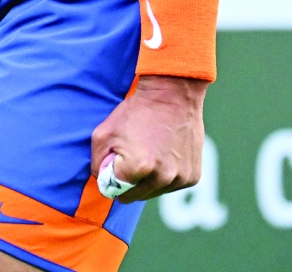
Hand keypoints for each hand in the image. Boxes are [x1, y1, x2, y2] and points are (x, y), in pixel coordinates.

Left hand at [91, 75, 206, 201]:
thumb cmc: (135, 112)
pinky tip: (163, 154)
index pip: (115, 190)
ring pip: (153, 192)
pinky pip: (171, 186)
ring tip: (148, 152)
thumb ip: (98, 162)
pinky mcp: (193, 177)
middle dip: (128, 181)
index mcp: (138, 168)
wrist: (172, 95)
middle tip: (129, 156)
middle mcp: (162, 178)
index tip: (112, 163)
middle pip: (134, 196)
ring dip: (147, 180)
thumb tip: (103, 180)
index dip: (110, 176)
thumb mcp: (104, 132)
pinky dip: (164, 176)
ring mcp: (180, 179)